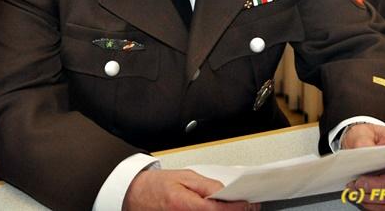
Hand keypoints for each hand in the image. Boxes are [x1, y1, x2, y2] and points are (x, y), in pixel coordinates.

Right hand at [123, 169, 258, 210]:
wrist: (136, 195)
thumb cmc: (157, 186)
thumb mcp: (184, 177)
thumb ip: (207, 185)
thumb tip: (226, 192)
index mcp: (184, 205)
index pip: (218, 210)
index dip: (236, 207)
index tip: (248, 204)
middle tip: (245, 207)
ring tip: (233, 208)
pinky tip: (218, 210)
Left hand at [342, 124, 384, 209]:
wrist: (356, 144)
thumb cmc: (364, 136)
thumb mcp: (361, 132)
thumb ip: (363, 140)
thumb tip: (364, 151)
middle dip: (380, 186)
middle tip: (360, 183)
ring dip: (372, 196)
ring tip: (355, 188)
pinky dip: (370, 203)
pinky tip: (358, 195)